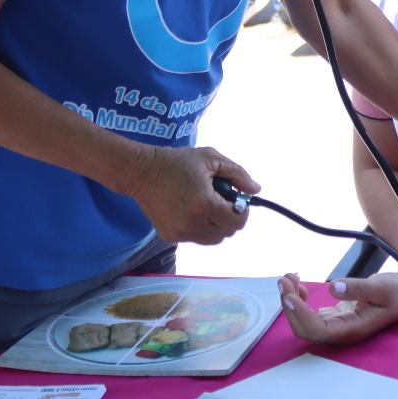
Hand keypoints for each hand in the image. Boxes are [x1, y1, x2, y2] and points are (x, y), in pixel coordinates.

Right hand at [126, 144, 256, 244]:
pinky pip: (195, 238)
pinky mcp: (169, 236)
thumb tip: (256, 190)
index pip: (236, 221)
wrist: (141, 172)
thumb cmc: (177, 162)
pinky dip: (200, 228)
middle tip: (223, 203)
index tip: (236, 200)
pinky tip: (192, 211)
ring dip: (216, 226)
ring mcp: (180, 233)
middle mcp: (193, 223)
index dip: (242, 210)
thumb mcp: (211, 159)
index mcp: (205, 204)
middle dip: (230, 218)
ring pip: (212, 239)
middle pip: (226, 233)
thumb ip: (238, 174)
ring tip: (208, 207)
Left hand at [278, 272, 397, 346]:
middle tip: (284, 280)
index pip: (318, 331)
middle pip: (306, 329)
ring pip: (305, 322)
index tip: (290, 295)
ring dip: (291, 302)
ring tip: (287, 278)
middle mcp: (341, 332)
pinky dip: (300, 300)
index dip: (300, 316)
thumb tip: (333, 287)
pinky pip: (311, 314)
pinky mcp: (335, 317)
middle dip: (290, 306)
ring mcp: (337, 325)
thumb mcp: (382, 288)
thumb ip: (359, 289)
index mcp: (352, 330)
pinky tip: (298, 285)